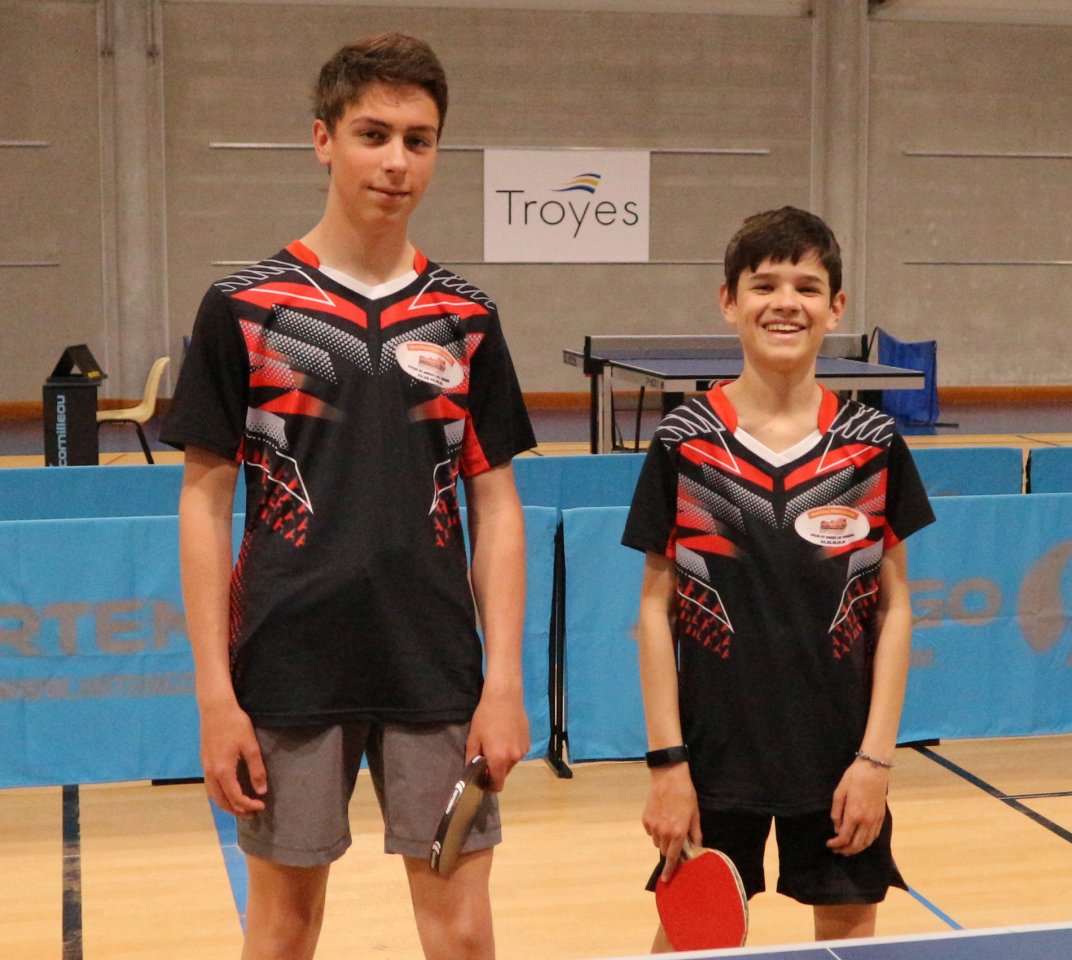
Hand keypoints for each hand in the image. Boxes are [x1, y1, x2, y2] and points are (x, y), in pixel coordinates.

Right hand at [198, 699, 266, 817]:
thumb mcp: (250, 746)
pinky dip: (220, 795)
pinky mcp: (205, 762)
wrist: (215, 709)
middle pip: (222, 802)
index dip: (249, 805)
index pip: (236, 798)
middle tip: (252, 813)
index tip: (261, 806)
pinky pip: (210, 787)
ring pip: (214, 796)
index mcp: (223, 771)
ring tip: (241, 807)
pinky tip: (229, 792)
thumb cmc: (235, 725)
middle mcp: (211, 773)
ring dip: (227, 805)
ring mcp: (205, 768)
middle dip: (237, 810)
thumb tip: (261, 790)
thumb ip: (256, 770)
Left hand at [466, 686, 528, 791]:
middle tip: (487, 754)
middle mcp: (514, 758)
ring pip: (511, 763)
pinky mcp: (528, 742)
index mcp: (499, 759)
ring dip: (504, 759)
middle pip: (504, 773)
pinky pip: (518, 752)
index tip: (482, 779)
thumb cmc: (486, 716)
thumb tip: (472, 771)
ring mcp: (523, 750)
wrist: (504, 697)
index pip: (497, 784)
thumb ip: (472, 758)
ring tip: (497, 742)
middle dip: (495, 769)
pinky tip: (506, 735)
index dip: (489, 785)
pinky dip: (511, 750)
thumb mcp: (473, 738)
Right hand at [642, 764, 700, 880]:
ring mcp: (653, 825)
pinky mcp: (646, 818)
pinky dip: (655, 829)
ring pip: (657, 841)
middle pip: (664, 850)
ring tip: (669, 823)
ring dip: (663, 838)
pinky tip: (661, 817)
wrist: (668, 776)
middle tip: (676, 837)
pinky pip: (650, 831)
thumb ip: (696, 833)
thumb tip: (697, 847)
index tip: (666, 879)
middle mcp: (664, 832)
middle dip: (670, 848)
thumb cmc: (685, 794)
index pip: (672, 858)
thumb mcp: (695, 814)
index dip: (669, 870)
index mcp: (678, 832)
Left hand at [826, 757, 888, 855]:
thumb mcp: (839, 793)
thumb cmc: (853, 778)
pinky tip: (860, 841)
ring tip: (847, 849)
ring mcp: (875, 820)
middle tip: (836, 850)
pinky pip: (874, 836)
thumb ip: (836, 813)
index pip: (844, 838)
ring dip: (856, 849)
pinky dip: (866, 843)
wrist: (873, 770)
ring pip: (867, 843)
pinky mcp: (881, 818)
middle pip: (856, 845)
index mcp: (854, 815)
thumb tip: (836, 829)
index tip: (829, 844)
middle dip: (845, 850)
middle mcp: (866, 821)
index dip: (836, 844)